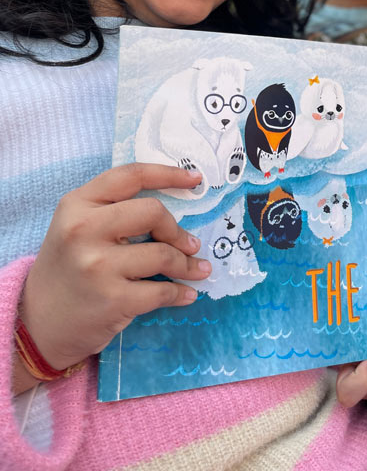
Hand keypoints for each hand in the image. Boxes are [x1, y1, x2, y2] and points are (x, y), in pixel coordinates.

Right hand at [19, 164, 210, 374]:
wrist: (38, 323)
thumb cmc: (68, 268)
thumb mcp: (77, 226)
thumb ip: (114, 208)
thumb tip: (175, 202)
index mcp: (77, 204)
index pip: (131, 176)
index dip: (168, 174)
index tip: (194, 179)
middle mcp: (84, 230)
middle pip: (153, 212)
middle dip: (177, 230)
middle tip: (190, 244)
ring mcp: (98, 266)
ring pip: (163, 254)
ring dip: (187, 265)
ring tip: (197, 269)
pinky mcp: (112, 300)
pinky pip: (162, 291)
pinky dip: (180, 293)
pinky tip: (187, 293)